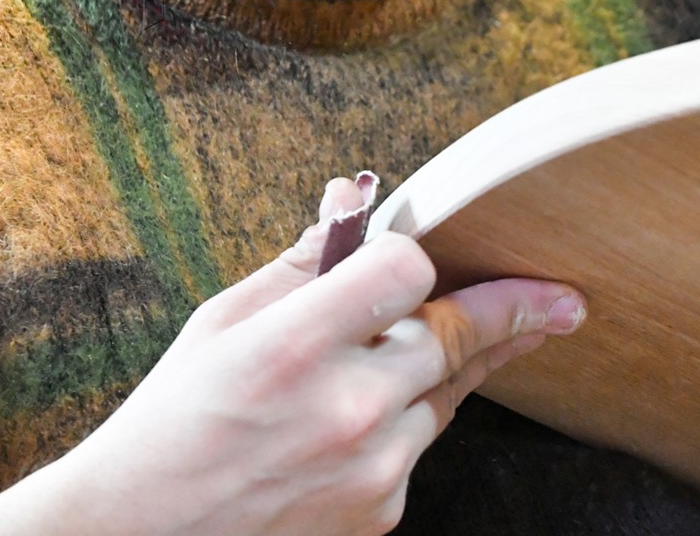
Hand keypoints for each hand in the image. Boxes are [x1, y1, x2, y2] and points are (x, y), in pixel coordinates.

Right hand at [40, 178, 584, 535]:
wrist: (140, 535)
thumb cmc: (175, 419)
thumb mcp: (223, 322)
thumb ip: (304, 261)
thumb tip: (352, 197)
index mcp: (297, 345)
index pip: (409, 269)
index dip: (412, 255)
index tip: (422, 255)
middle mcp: (347, 408)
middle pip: (455, 333)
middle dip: (491, 311)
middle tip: (558, 302)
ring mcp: (372, 468)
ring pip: (445, 391)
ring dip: (433, 370)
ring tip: (402, 358)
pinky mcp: (381, 511)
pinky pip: (419, 446)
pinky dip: (400, 428)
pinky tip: (350, 426)